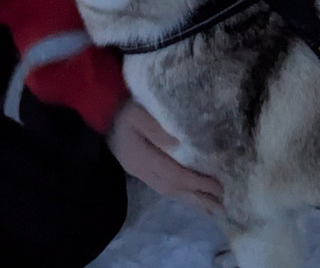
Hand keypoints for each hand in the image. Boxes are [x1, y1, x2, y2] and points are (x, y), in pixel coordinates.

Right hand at [107, 100, 223, 216]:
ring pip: (169, 192)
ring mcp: (140, 172)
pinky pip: (163, 188)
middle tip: (222, 209)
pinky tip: (189, 197)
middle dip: (198, 199)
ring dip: (191, 201)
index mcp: (142, 158)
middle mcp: (142, 170)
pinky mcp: (139, 169)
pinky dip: (180, 194)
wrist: (97, 113)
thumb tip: (179, 144)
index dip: (198, 183)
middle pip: (174, 190)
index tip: (219, 187)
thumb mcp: (136, 113)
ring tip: (211, 210)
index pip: (175, 176)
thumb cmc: (120, 110)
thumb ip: (155, 128)